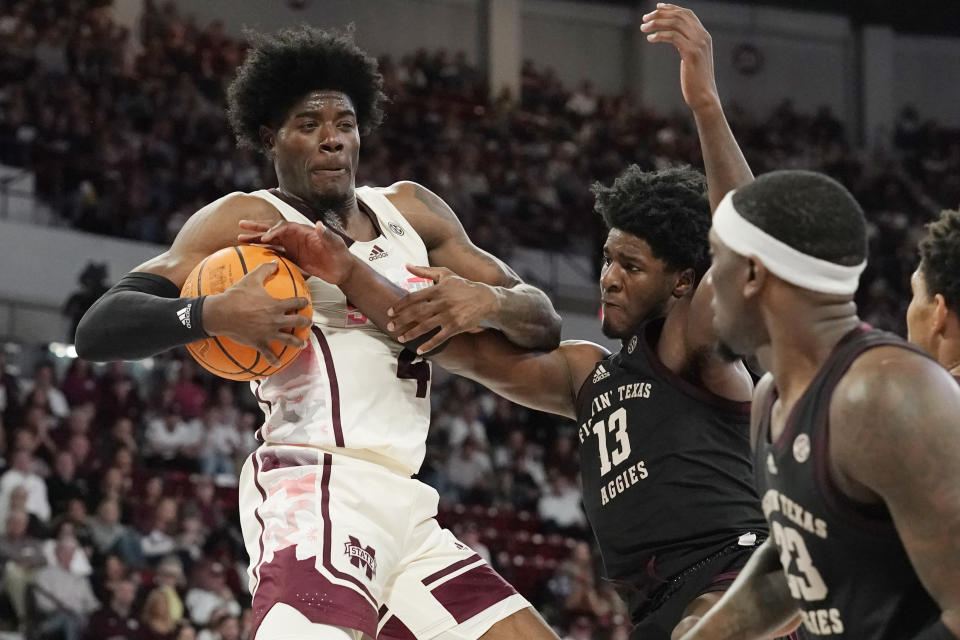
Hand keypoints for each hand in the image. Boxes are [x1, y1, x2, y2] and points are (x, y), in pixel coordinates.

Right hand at [202, 261, 311, 366]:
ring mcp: (268, 333)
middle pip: (297, 322)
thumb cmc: (236, 295)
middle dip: (305, 322)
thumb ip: (265, 269)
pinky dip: (273, 360)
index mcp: (276, 305)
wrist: (221, 313)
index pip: (296, 302)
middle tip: (309, 323)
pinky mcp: (258, 343)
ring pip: (288, 340)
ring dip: (297, 343)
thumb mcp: (251, 279)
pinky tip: (278, 365)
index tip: (306, 302)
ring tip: (303, 345)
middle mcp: (275, 320)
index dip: (303, 302)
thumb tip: (275, 261)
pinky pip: (268, 354)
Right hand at [238, 219, 355, 284]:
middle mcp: (296, 236)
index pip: (284, 227)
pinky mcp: (293, 257)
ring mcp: (293, 247)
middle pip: (273, 230)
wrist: (342, 269)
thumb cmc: (340, 254)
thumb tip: (319, 224)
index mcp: (303, 230)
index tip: (265, 238)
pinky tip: (253, 254)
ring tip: (240, 239)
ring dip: (256, 240)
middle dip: (257, 227)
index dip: (274, 231)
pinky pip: (276, 253)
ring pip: (271, 241)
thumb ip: (327, 234)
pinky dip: (264, 253)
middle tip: (241, 225)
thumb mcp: (335, 243)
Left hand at [386, 265, 494, 353]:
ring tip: (401, 338)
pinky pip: (440, 337)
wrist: (486, 299)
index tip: (389, 312)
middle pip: (416, 313)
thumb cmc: (463, 285)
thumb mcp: (445, 274)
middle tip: (390, 327)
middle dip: (401, 320)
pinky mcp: (456, 327)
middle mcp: (441, 302)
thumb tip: (406, 265)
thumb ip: (425, 271)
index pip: (413, 298)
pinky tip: (420, 350)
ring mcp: (448, 315)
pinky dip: (429, 344)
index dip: (399, 305)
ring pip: (425, 326)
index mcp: (437, 289)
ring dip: (411, 333)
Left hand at [641, 3, 719, 111]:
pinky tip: (650, 38)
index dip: (672, 8)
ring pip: (675, 24)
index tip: (657, 7)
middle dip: (660, 14)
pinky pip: (672, 36)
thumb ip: (686, 46)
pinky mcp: (691, 53)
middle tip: (645, 19)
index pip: (687, 14)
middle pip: (679, 16)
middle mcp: (703, 36)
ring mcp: (699, 43)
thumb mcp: (692, 59)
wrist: (704, 96)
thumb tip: (675, 39)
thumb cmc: (695, 81)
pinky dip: (659, 35)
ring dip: (656, 23)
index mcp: (704, 36)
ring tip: (643, 28)